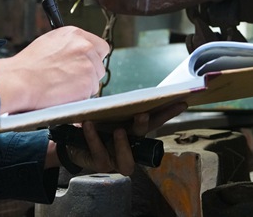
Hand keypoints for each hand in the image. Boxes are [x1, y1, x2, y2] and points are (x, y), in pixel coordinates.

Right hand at [0, 26, 108, 114]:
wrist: (19, 81)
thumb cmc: (27, 66)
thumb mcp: (49, 43)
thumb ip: (68, 46)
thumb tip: (78, 54)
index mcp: (75, 34)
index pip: (100, 46)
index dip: (92, 58)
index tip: (85, 65)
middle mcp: (85, 46)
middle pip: (99, 65)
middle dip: (88, 74)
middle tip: (69, 80)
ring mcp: (88, 64)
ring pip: (95, 81)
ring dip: (83, 86)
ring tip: (61, 86)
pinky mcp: (88, 83)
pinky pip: (89, 94)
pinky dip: (79, 98)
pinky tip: (62, 94)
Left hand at [56, 102, 187, 175]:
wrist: (71, 142)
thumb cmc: (94, 124)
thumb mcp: (105, 112)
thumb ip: (116, 105)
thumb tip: (123, 87)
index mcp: (135, 132)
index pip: (155, 121)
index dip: (168, 113)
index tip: (181, 102)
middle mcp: (130, 147)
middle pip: (142, 138)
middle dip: (144, 126)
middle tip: (142, 114)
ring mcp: (117, 159)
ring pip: (126, 160)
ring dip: (123, 145)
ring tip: (118, 131)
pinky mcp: (101, 164)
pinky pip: (99, 152)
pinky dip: (93, 138)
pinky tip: (88, 125)